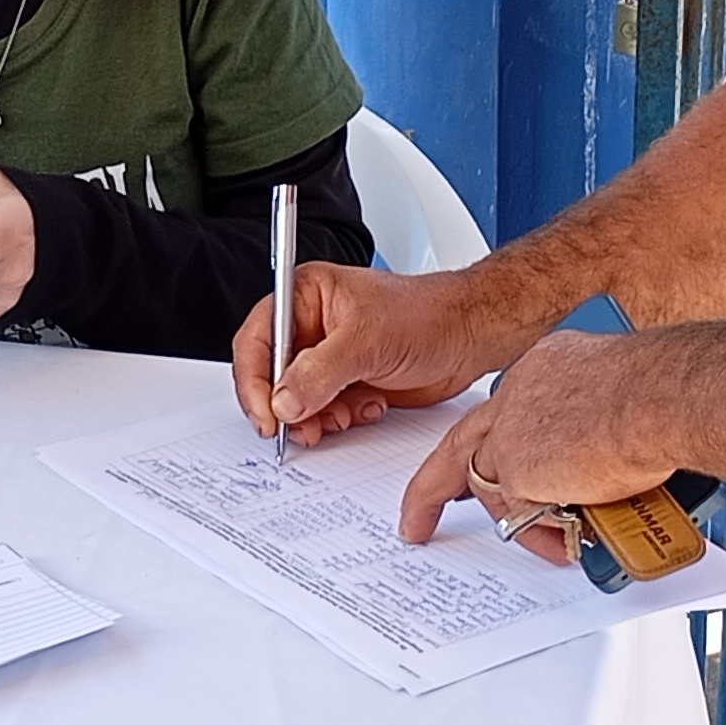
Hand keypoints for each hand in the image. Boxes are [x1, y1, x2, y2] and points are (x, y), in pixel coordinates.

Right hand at [232, 257, 552, 449]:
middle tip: (301, 428)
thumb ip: (319, 373)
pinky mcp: (348, 383)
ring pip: (298, 400)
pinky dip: (340, 419)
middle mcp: (312, 326)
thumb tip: (282, 401)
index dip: (254, 379)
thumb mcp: (367, 340)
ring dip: (315, 418)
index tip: (265, 414)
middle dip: (287, 406)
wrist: (471, 336)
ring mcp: (330, 357)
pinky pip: (325, 411)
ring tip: (340, 419)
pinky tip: (368, 408)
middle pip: (273, 375)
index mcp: (306, 296)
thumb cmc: (428, 315)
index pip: (258, 338)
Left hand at [398, 332, 671, 555]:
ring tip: (548, 544)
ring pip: (487, 481)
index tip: (506, 459)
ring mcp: (511, 430)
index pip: (511, 406)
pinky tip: (562, 546)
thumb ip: (602, 420)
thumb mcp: (624, 394)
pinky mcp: (516, 469)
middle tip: (420, 514)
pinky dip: (539, 533)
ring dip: (514, 519)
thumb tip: (611, 455)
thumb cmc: (664, 391)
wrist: (662, 396)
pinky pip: (516, 512)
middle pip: (466, 440)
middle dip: (437, 484)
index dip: (506, 437)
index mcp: (548, 365)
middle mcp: (521, 391)